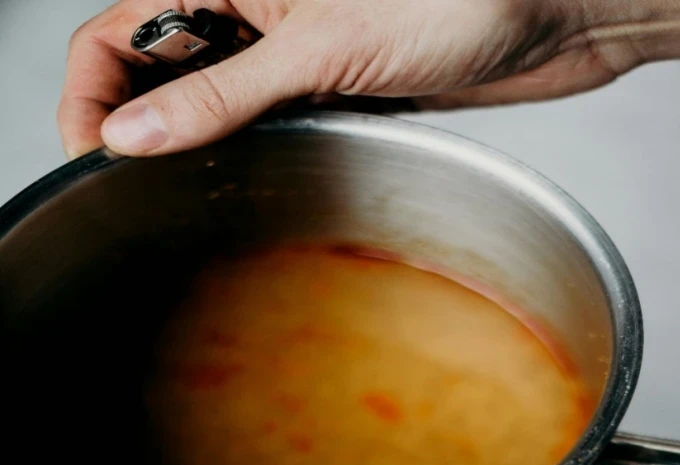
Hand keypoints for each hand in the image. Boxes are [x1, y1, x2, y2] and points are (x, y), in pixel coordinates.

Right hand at [59, 0, 679, 157]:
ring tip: (194, 193)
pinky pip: (274, 124)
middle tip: (142, 189)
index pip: (119, 34)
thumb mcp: (326, 46)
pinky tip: (256, 180)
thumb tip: (134, 134)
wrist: (550, 20)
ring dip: (200, 147)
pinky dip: (257, 154)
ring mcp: (297, 53)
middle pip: (161, 71)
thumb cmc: (460, 1)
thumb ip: (226, 93)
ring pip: (217, 103)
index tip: (96, 160)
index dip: (92, 96)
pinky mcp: (336, 88)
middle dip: (142, 127)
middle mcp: (258, 13)